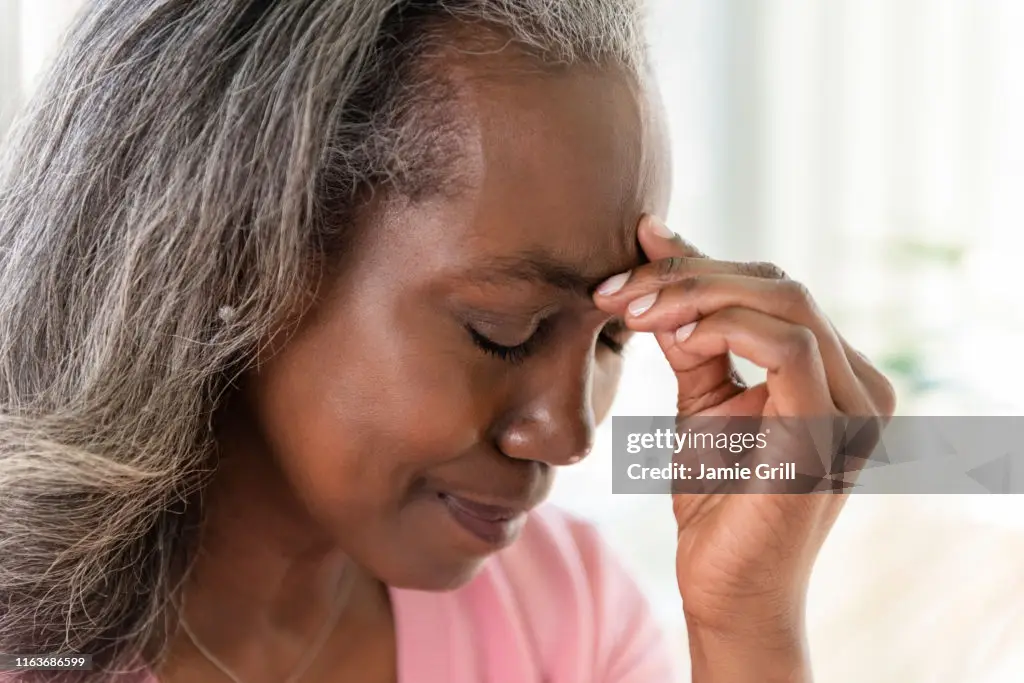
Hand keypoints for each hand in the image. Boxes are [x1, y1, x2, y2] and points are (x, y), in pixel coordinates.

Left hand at [594, 215, 895, 667]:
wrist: (723, 587)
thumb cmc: (716, 498)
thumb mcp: (702, 396)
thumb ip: (692, 330)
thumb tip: (657, 245)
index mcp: (836, 372)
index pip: (771, 289)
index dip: (699, 262)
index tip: (631, 254)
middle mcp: (859, 382)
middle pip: (778, 285)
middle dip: (687, 275)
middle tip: (615, 289)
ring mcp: (853, 407)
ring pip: (785, 302)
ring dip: (696, 294)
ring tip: (631, 311)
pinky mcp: (829, 431)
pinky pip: (787, 347)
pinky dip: (724, 328)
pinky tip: (672, 340)